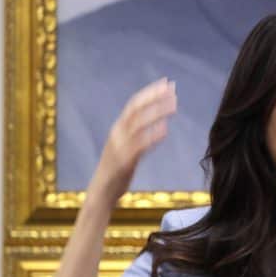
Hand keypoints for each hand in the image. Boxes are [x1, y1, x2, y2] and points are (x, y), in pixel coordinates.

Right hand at [89, 78, 176, 202]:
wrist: (101, 193)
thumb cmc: (116, 171)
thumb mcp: (126, 147)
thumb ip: (138, 134)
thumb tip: (158, 123)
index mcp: (118, 129)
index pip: (134, 104)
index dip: (150, 92)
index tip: (166, 83)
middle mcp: (117, 133)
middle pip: (136, 109)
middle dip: (154, 97)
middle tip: (173, 88)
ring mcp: (119, 147)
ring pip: (138, 124)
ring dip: (157, 112)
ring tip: (174, 105)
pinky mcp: (123, 161)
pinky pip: (139, 146)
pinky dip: (152, 136)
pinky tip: (165, 130)